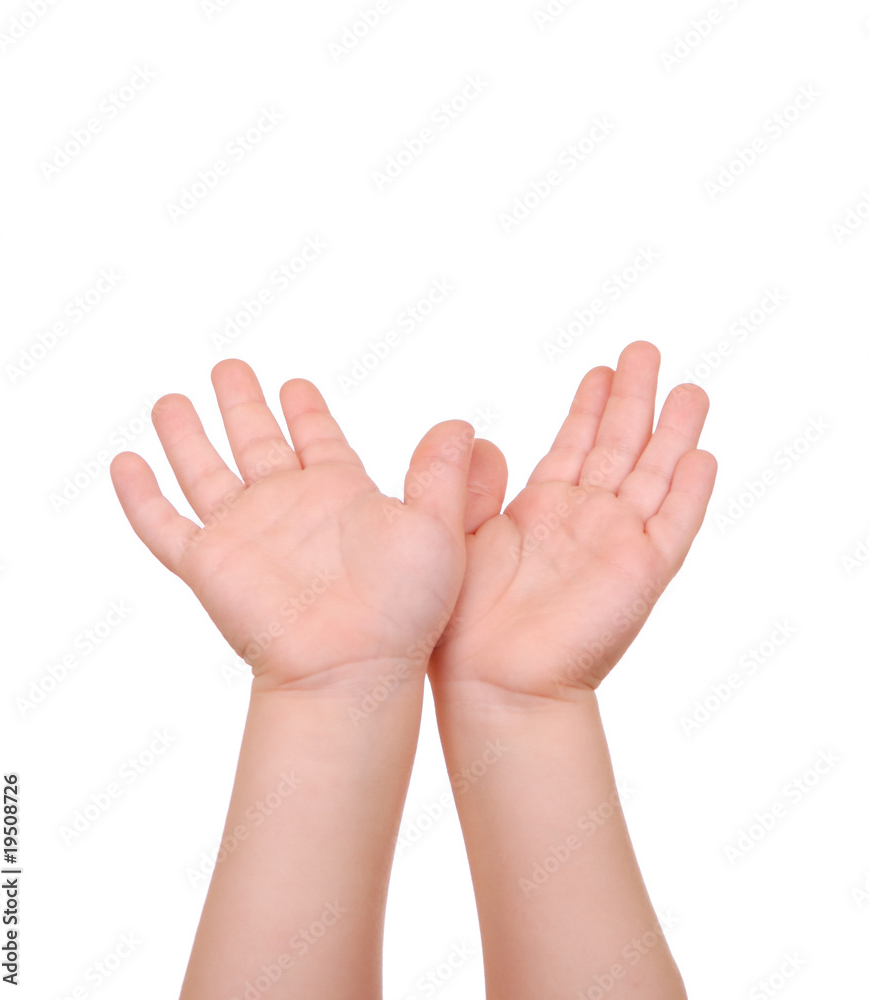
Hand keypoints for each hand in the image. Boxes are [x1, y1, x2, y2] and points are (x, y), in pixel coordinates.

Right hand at [110, 360, 474, 693]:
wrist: (353, 668)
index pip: (317, 438)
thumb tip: (463, 424)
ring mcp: (244, 533)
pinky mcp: (207, 565)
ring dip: (185, 437)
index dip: (305, 410)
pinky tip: (124, 462)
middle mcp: (288, 506)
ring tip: (171, 401)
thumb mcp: (437, 528)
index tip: (294, 384)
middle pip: (255, 442)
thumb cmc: (403, 609)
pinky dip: (141, 496)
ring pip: (204, 471)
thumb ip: (443, 474)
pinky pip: (163, 524)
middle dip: (241, 405)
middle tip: (229, 367)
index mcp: (340, 492)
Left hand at [429, 341, 716, 701]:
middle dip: (633, 399)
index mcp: (543, 510)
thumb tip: (475, 435)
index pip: (575, 444)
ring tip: (688, 388)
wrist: (492, 681)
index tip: (602, 369)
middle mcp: (585, 520)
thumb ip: (468, 484)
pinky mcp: (642, 572)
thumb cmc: (466, 620)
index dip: (591, 407)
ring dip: (672, 432)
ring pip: (655, 474)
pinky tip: (702, 455)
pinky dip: (691, 491)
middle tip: (645, 350)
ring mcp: (618, 544)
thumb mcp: (457, 532)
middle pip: (620, 446)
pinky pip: (674, 524)